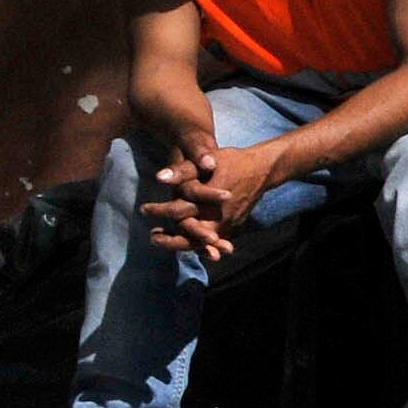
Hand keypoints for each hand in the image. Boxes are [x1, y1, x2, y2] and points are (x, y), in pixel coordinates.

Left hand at [142, 138, 281, 258]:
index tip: (144, 209)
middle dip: (170, 240)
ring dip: (184, 245)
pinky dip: (202, 246)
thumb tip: (159, 178)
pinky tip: (190, 243)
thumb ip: (182, 171)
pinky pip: (216, 241)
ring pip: (202, 243)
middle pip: (190, 237)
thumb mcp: (207, 161)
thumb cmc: (232, 162)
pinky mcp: (234, 226)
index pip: (178, 213)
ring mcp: (227, 224)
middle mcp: (217, 217)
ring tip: (165, 241)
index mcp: (207, 202)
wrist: (263, 169)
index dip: (159, 212)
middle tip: (153, 238)